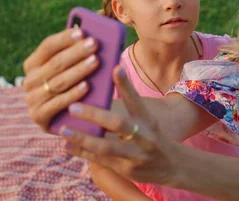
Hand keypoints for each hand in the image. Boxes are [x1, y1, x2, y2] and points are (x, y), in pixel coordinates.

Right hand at [22, 28, 99, 131]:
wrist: (70, 121)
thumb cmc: (74, 87)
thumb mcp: (72, 69)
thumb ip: (76, 55)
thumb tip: (90, 38)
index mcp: (33, 64)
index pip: (47, 46)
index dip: (65, 39)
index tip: (82, 32)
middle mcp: (29, 81)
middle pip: (54, 63)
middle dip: (76, 52)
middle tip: (94, 44)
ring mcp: (32, 99)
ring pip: (57, 82)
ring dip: (77, 70)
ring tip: (95, 61)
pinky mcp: (38, 117)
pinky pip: (57, 103)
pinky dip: (72, 94)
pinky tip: (87, 86)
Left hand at [60, 66, 181, 185]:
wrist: (174, 167)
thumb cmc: (153, 138)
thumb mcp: (147, 122)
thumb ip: (127, 111)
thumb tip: (98, 95)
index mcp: (148, 120)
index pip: (136, 100)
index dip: (126, 85)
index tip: (115, 68)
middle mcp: (144, 137)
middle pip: (119, 123)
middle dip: (94, 115)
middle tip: (73, 106)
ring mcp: (136, 155)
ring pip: (106, 147)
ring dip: (82, 138)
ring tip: (63, 129)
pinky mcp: (127, 170)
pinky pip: (101, 161)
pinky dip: (82, 152)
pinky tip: (67, 145)